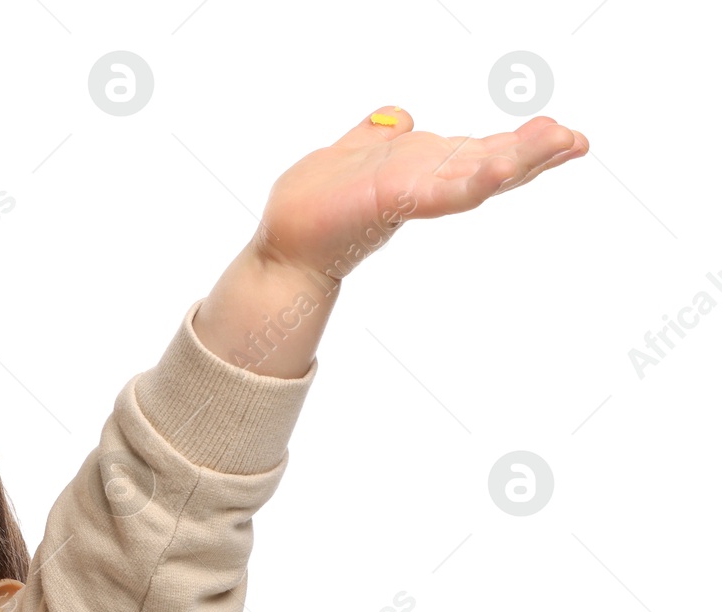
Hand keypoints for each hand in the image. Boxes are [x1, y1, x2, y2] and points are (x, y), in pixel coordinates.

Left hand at [252, 107, 588, 286]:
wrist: (284, 244)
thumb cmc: (314, 206)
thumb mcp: (351, 154)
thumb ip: (378, 134)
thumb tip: (402, 116)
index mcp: (421, 168)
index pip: (479, 151)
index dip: (521, 144)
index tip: (563, 133)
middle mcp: (424, 181)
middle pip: (488, 161)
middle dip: (535, 152)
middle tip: (578, 140)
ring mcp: (412, 192)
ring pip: (475, 172)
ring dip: (518, 160)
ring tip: (561, 145)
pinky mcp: (393, 201)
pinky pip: (439, 190)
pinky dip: (471, 180)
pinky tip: (499, 171)